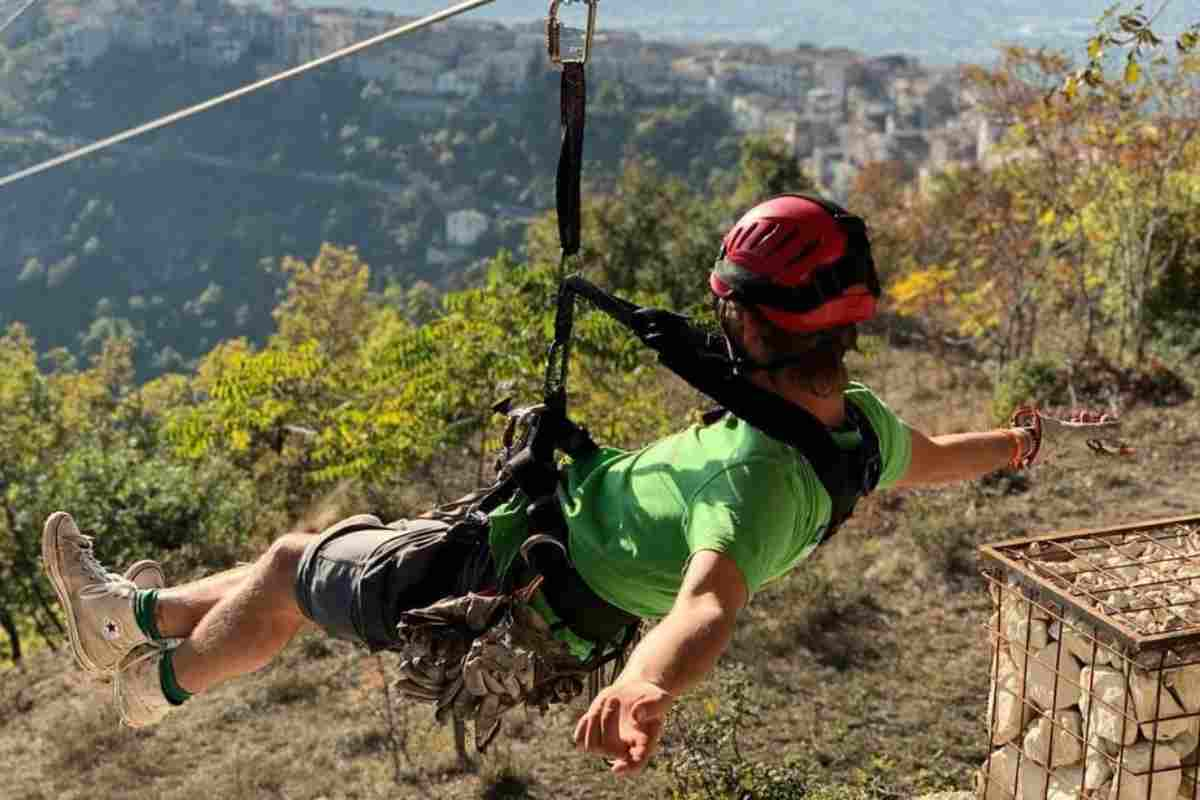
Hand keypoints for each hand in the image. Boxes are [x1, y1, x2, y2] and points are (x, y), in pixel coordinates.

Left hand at [573, 678, 671, 775]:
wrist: (635, 692)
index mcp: (644, 744)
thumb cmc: (650, 698)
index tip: (617, 769)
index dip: (627, 769)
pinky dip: (583, 727)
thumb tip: (637, 716)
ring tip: (606, 701)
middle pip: (608, 750)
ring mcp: (607, 744)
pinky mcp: (593, 735)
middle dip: (608, 722)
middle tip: (615, 699)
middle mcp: (625, 749)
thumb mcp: (659, 698)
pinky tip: (594, 711)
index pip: (636, 764)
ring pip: (591, 746)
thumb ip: (652, 706)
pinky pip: (579, 740)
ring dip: (595, 722)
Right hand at [1017, 408, 1131, 464]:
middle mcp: (1080, 453)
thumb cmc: (1057, 437)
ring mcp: (1071, 448)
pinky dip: (1078, 426)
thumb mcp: (1082, 431)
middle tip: (1103, 416)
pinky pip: (1075, 435)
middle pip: (1099, 441)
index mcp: (1087, 455)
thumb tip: (1121, 426)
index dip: (1121, 448)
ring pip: (1086, 436)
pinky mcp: (1061, 441)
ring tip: (1084, 414)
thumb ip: (1102, 429)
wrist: (1032, 439)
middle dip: (1102, 428)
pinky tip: (1076, 418)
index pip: (1110, 452)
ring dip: (1088, 424)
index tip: (1133, 448)